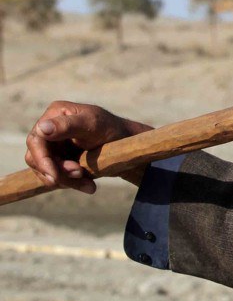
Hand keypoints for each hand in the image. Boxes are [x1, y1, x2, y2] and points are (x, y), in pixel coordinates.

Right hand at [24, 102, 152, 193]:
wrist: (128, 143)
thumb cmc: (112, 129)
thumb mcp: (93, 125)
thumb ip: (68, 125)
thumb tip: (41, 128)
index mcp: (55, 114)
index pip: (36, 140)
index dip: (42, 160)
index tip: (54, 175)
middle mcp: (50, 129)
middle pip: (37, 158)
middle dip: (58, 172)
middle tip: (81, 175)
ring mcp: (54, 145)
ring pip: (46, 171)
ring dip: (66, 180)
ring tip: (89, 184)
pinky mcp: (60, 159)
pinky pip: (56, 176)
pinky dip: (72, 183)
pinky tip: (90, 185)